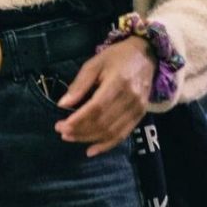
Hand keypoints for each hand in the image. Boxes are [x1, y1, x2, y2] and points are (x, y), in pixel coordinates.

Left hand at [55, 37, 156, 156]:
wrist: (145, 56)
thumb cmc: (116, 58)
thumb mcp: (94, 64)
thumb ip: (79, 85)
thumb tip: (62, 104)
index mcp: (118, 83)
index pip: (96, 108)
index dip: (78, 120)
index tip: (60, 125)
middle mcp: (131, 99)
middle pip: (103, 122)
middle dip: (80, 131)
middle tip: (62, 132)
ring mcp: (138, 109)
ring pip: (112, 131)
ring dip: (90, 138)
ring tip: (71, 138)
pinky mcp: (141, 115)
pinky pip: (123, 134)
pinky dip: (107, 144)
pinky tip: (92, 150)